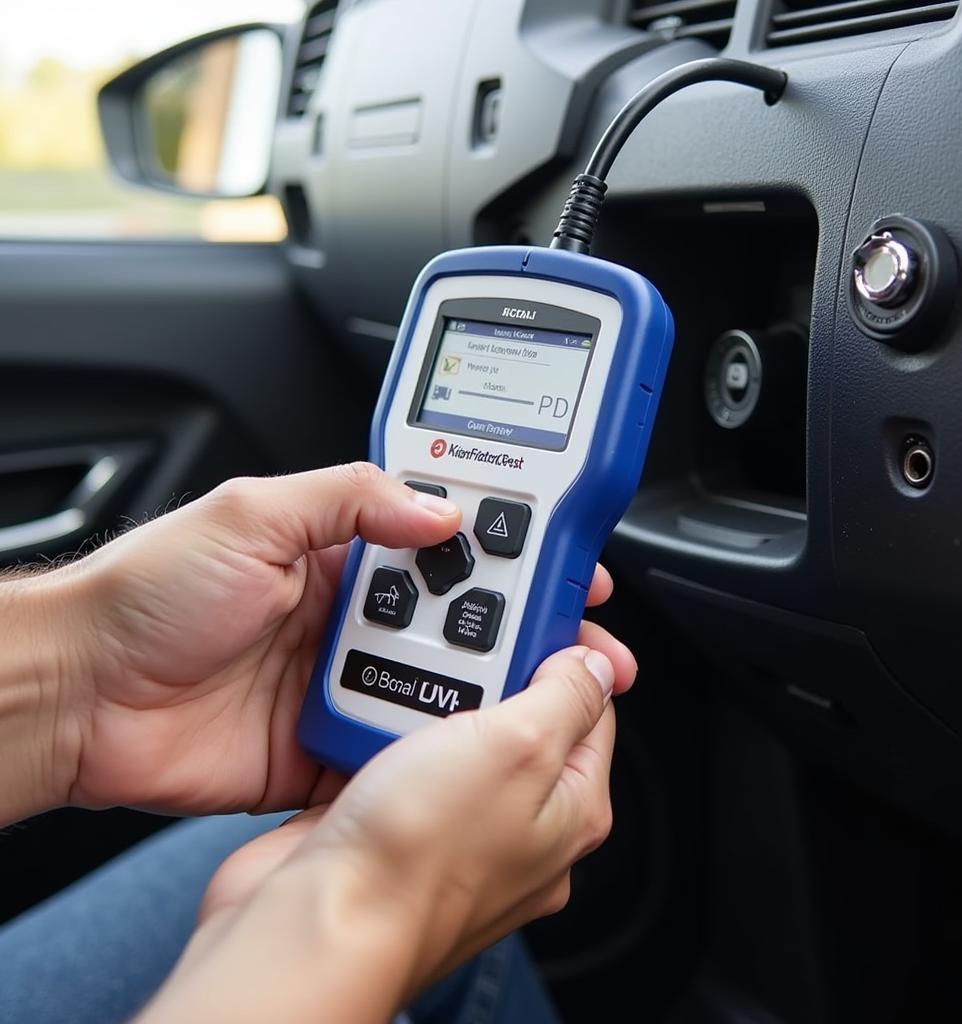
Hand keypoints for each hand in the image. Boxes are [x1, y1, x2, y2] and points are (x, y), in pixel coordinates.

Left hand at [23, 464, 631, 816]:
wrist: (81, 695)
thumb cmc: (148, 593)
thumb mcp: (253, 513)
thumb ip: (350, 498)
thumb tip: (437, 508)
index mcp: (342, 552)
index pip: (448, 542)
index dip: (512, 549)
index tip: (566, 559)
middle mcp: (351, 614)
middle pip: (460, 618)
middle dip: (524, 626)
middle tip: (576, 638)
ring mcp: (341, 680)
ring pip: (438, 683)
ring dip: (486, 689)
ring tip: (535, 692)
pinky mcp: (324, 743)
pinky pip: (394, 745)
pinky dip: (431, 751)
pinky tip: (470, 750)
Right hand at [138, 645, 630, 1023]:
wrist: (315, 919)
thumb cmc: (415, 854)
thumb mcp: (516, 744)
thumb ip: (564, 695)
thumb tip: (595, 663)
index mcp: (570, 809)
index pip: (592, 706)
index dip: (567, 650)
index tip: (537, 614)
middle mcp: (521, 826)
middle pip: (526, 716)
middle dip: (496, 671)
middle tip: (466, 641)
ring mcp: (458, 829)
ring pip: (460, 733)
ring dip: (438, 697)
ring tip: (416, 674)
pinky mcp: (400, 827)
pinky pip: (406, 757)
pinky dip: (392, 728)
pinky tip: (376, 712)